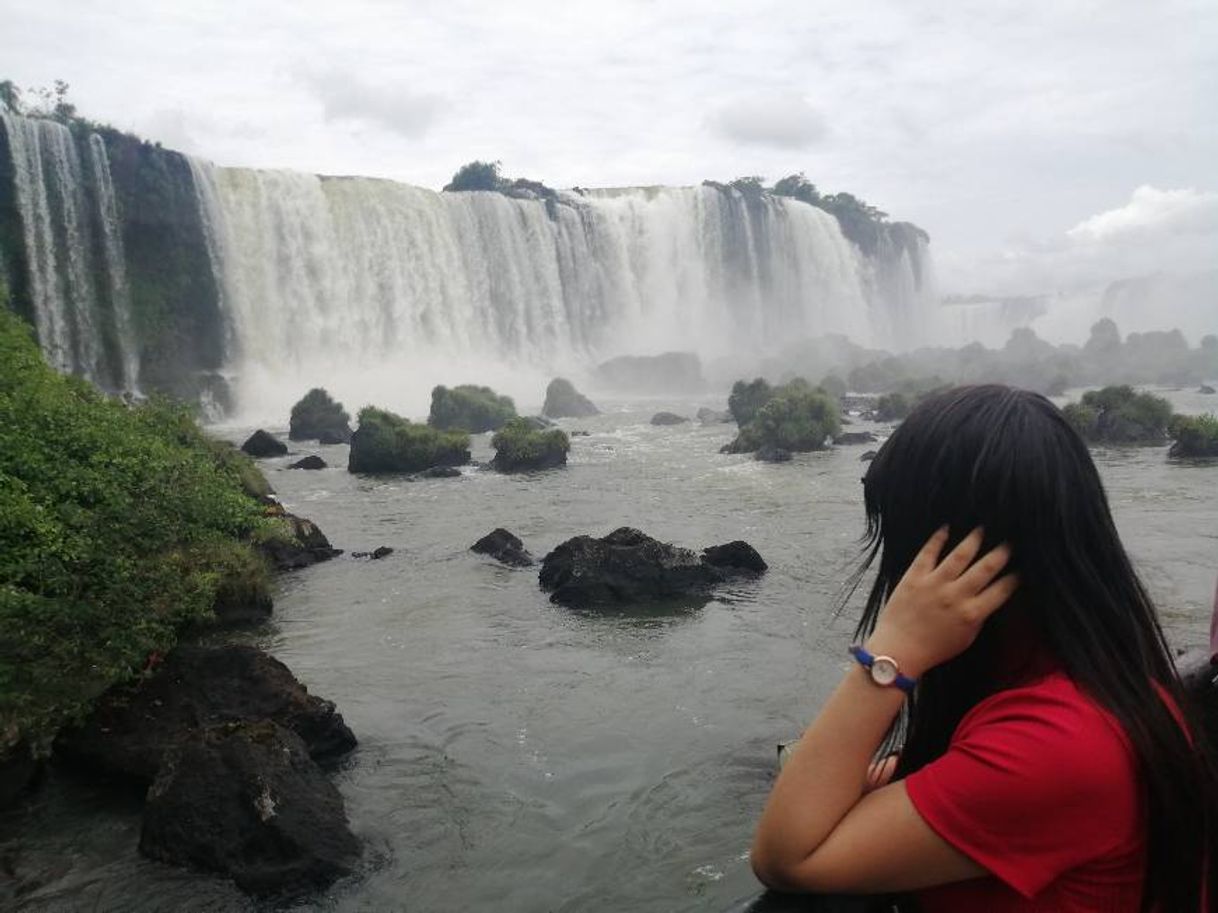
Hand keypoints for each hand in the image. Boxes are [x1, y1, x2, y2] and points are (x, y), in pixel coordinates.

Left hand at [866, 527, 1018, 678]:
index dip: (1012, 579)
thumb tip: (989, 599)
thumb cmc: (933, 649)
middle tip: (1008, 543)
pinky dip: (937, 539)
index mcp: (972, 613)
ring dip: (972, 540)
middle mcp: (956, 596)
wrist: (899, 650)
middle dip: (999, 554)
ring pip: (959, 556)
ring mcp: (934, 584)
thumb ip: (978, 617)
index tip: (1019, 570)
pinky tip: (945, 528)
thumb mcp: (966, 639)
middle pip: (984, 569)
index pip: (1000, 591)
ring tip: (981, 529)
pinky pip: (928, 553)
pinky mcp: (914, 577)